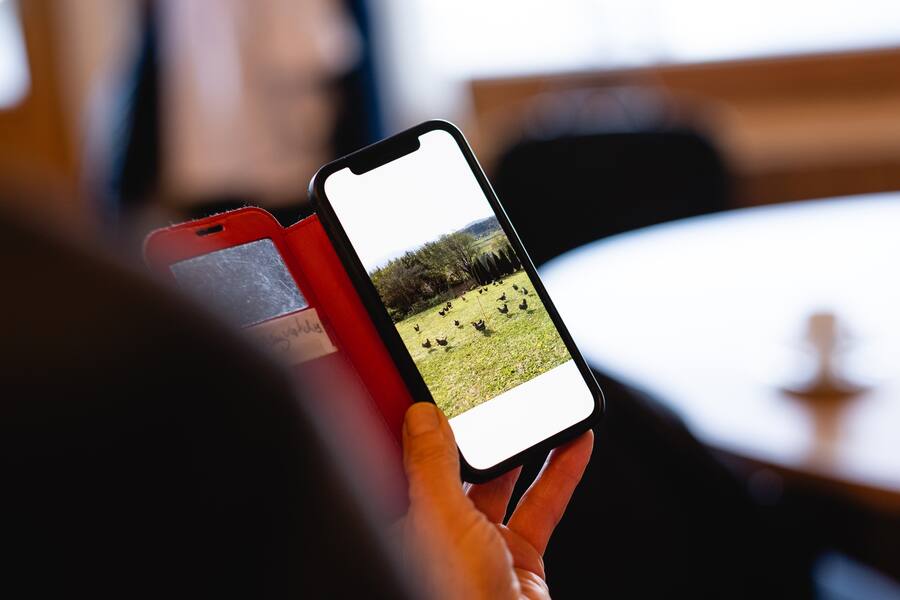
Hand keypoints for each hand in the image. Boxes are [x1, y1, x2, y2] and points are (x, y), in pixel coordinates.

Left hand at [396, 402, 592, 599]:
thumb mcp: (440, 520)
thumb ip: (431, 465)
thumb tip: (421, 416)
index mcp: (404, 524)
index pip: (406, 461)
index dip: (419, 424)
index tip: (430, 388)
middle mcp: (439, 533)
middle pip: (457, 467)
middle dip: (478, 429)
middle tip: (491, 391)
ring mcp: (482, 546)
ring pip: (504, 483)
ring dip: (526, 446)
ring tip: (538, 408)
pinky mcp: (520, 558)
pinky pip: (541, 506)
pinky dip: (560, 474)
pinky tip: (574, 445)